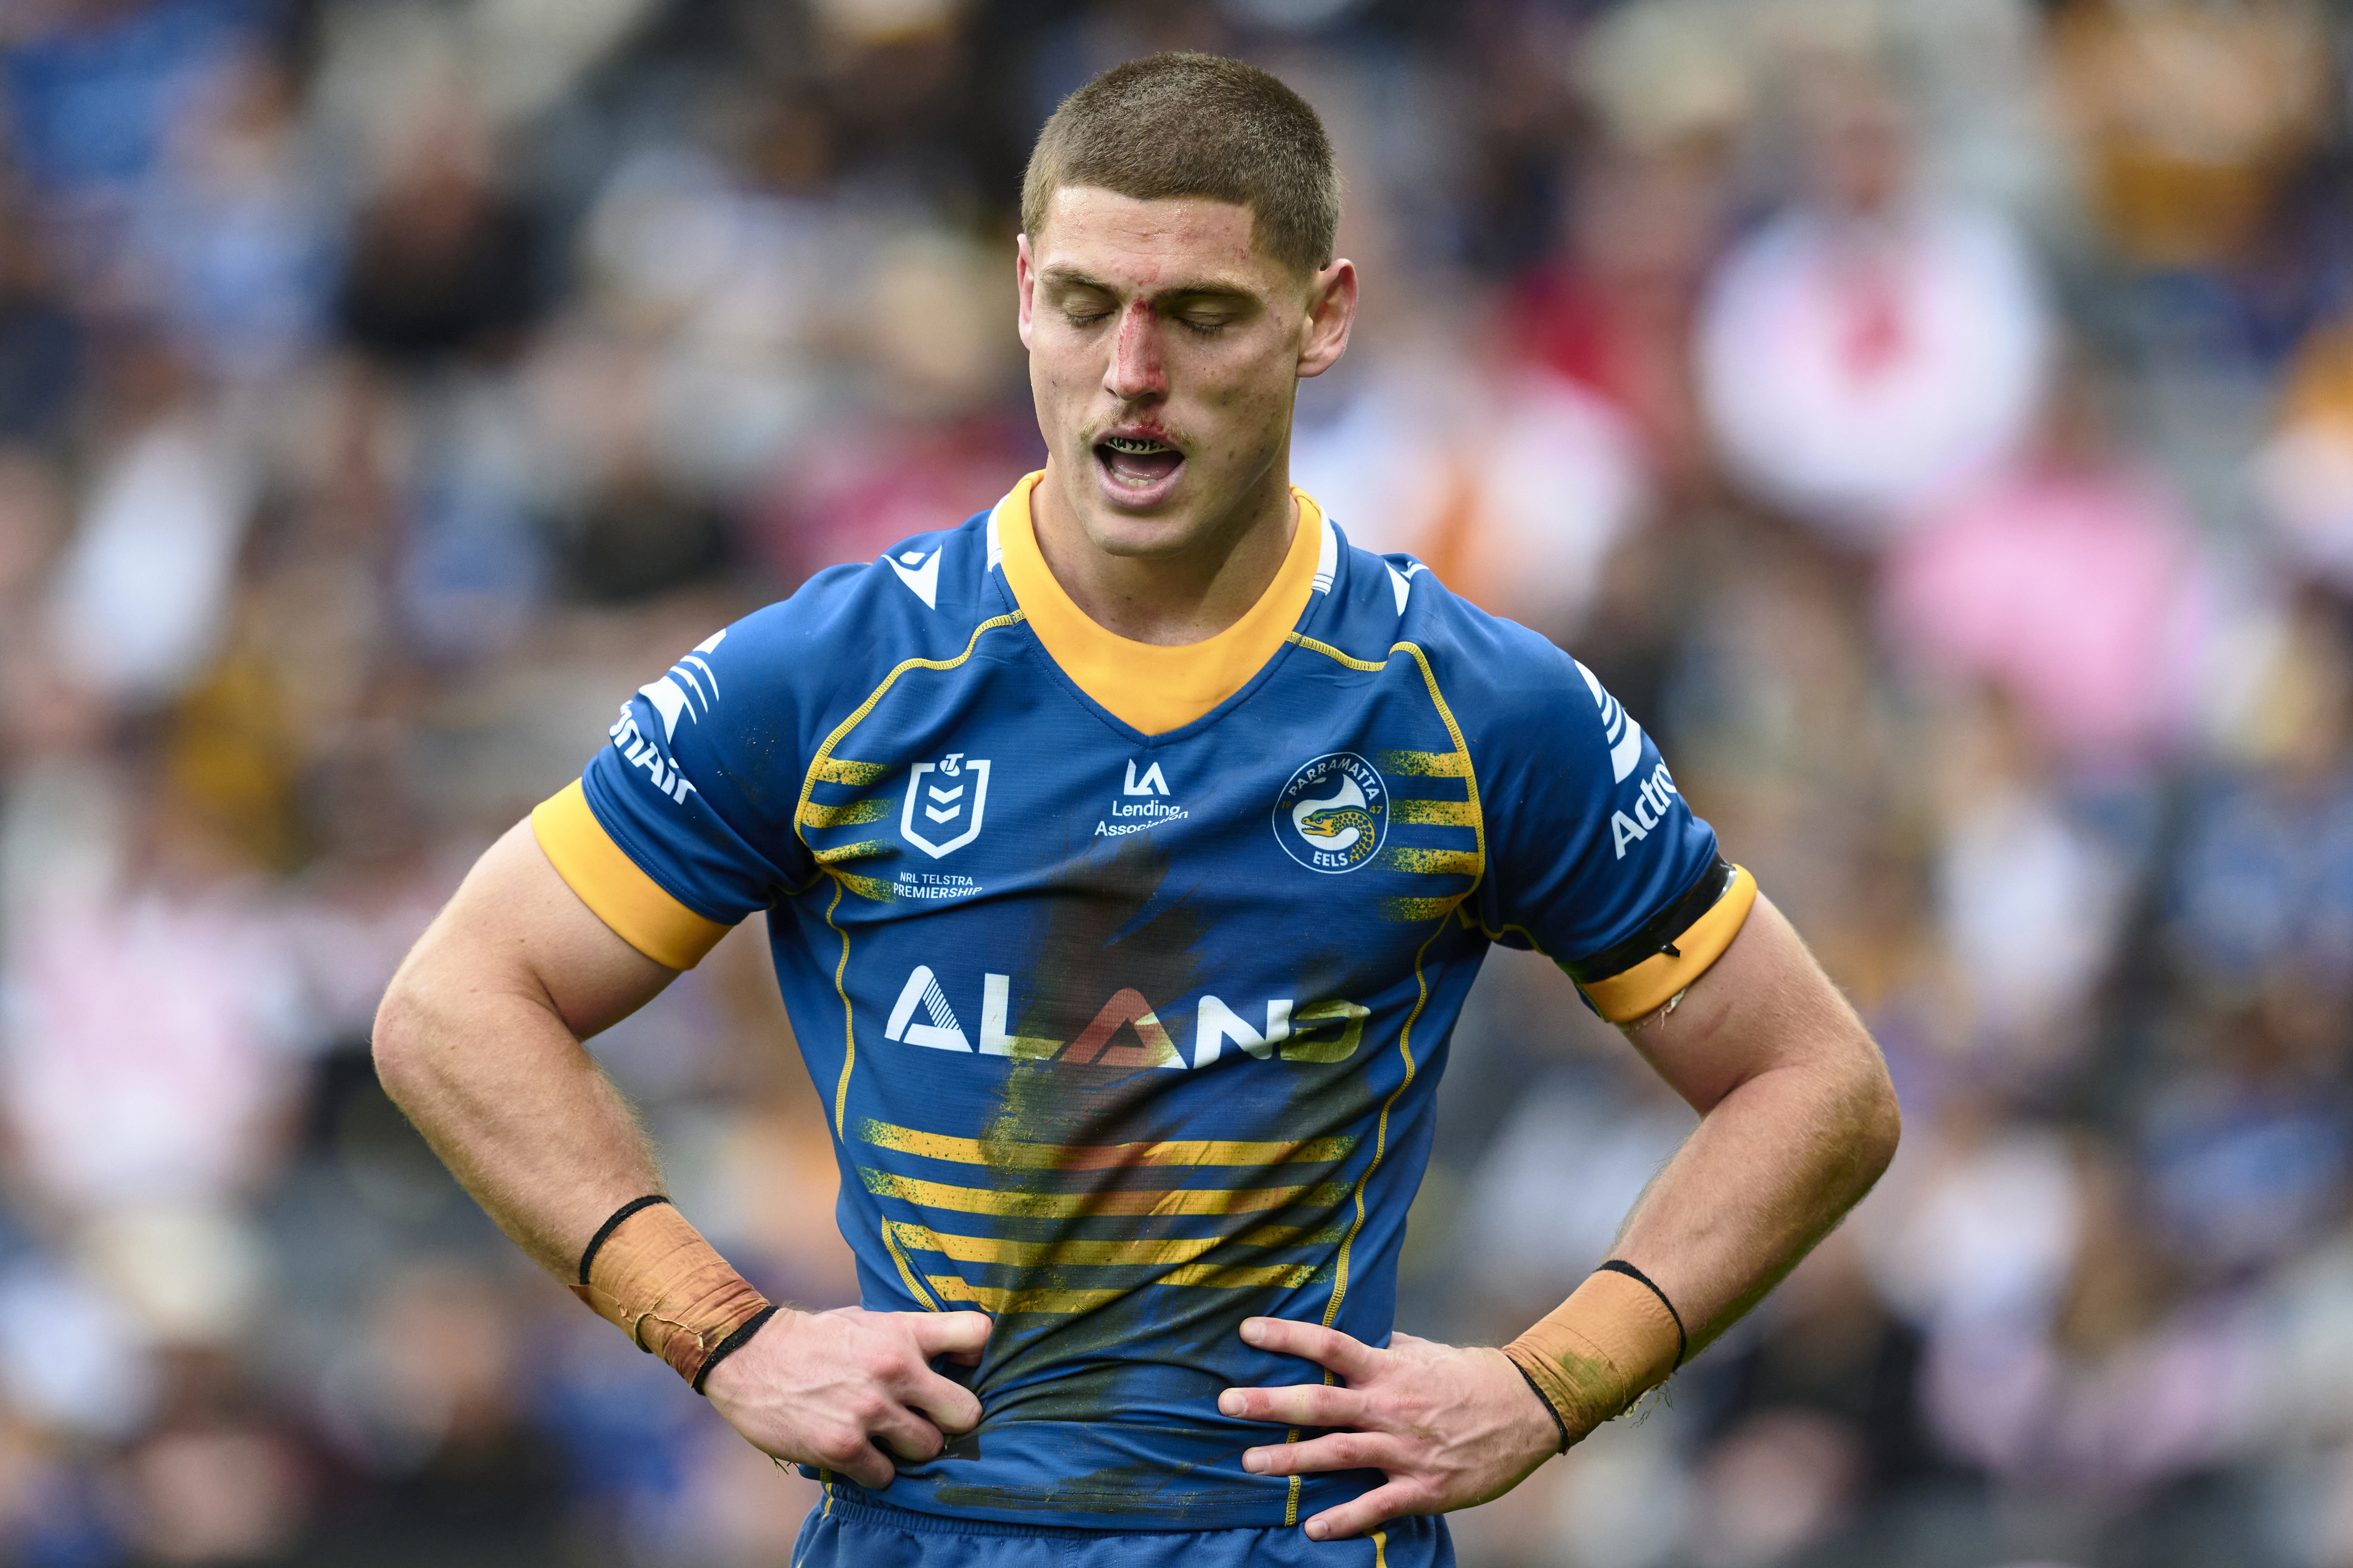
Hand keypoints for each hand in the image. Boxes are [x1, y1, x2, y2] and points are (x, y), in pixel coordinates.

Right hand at [702, 1306, 992, 1488]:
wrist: (750, 1357)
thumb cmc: (816, 1340)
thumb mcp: (869, 1322)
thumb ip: (910, 1338)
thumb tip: (952, 1358)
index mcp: (903, 1333)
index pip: (976, 1333)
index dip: (976, 1355)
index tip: (959, 1368)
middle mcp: (895, 1370)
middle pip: (966, 1413)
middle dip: (949, 1420)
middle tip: (926, 1419)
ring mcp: (870, 1411)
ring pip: (929, 1449)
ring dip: (911, 1449)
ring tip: (886, 1436)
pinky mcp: (844, 1447)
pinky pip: (886, 1476)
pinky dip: (876, 1471)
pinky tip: (858, 1453)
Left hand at [1217, 1317, 1559, 1540]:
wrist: (1530, 1409)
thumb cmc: (1473, 1376)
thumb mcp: (1425, 1352)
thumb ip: (1385, 1346)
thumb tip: (1351, 1337)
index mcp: (1390, 1369)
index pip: (1330, 1346)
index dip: (1288, 1337)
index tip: (1247, 1331)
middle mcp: (1391, 1407)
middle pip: (1321, 1403)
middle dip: (1270, 1405)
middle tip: (1224, 1404)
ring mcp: (1407, 1450)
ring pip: (1339, 1454)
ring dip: (1291, 1461)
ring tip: (1249, 1465)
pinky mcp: (1424, 1487)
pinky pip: (1378, 1506)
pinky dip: (1345, 1520)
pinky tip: (1312, 1529)